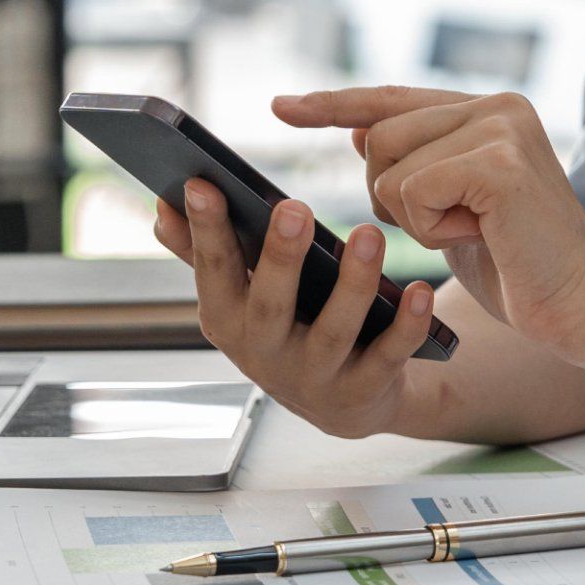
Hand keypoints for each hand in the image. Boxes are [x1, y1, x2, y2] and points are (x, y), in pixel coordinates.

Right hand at [152, 182, 435, 438]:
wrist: (343, 401)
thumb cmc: (287, 328)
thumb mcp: (240, 298)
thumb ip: (203, 254)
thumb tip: (163, 206)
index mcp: (227, 320)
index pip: (212, 271)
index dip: (205, 231)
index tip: (200, 183)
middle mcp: (265, 354)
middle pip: (270, 305)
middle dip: (280, 258)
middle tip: (293, 207)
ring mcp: (315, 377)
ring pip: (334, 331)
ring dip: (352, 282)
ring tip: (368, 235)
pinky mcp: (363, 392)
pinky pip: (388, 357)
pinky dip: (407, 326)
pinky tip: (422, 290)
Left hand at [272, 86, 584, 355]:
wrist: (583, 305)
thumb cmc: (521, 267)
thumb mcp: (453, 208)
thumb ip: (418, 165)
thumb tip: (360, 131)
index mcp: (488, 110)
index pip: (391, 98)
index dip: (332, 104)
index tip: (280, 106)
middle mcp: (497, 106)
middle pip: (379, 135)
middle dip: (391, 195)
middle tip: (452, 225)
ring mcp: (502, 128)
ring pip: (388, 165)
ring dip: (413, 216)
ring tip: (473, 230)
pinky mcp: (499, 163)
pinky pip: (411, 191)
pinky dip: (431, 228)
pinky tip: (479, 236)